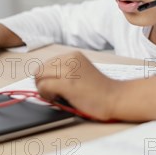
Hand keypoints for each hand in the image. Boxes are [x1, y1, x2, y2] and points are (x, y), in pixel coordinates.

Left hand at [34, 51, 155, 121]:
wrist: (115, 98)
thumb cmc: (99, 90)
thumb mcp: (81, 72)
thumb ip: (65, 71)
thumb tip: (42, 79)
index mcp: (73, 55)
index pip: (46, 64)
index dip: (45, 77)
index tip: (52, 87)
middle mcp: (69, 59)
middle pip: (39, 69)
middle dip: (41, 83)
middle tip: (51, 94)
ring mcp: (68, 70)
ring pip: (39, 77)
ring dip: (42, 89)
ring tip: (54, 97)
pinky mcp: (67, 83)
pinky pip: (43, 86)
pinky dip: (45, 94)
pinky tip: (56, 99)